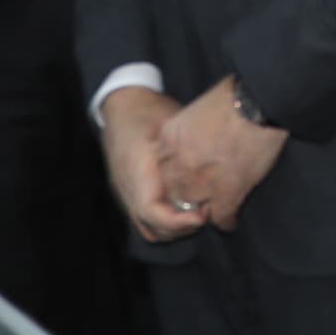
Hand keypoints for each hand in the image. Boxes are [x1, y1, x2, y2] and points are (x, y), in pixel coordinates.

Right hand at [101, 87, 201, 242]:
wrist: (122, 105)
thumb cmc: (148, 111)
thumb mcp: (170, 124)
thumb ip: (186, 152)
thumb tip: (213, 175)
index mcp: (136, 172)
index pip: (152, 212)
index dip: (178, 221)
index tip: (202, 215)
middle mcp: (127, 189)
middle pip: (152, 228)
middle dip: (181, 229)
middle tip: (207, 215)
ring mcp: (126, 194)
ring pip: (149, 228)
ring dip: (174, 229)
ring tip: (197, 214)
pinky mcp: (129, 194)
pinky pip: (145, 220)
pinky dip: (165, 223)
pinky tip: (183, 209)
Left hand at [156, 77, 287, 229]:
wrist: (256, 104)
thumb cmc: (234, 97)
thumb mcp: (198, 107)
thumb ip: (191, 127)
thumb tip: (199, 135)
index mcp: (170, 138)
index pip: (163, 167)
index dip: (178, 174)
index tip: (189, 176)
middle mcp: (180, 163)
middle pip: (174, 191)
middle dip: (186, 196)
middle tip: (200, 198)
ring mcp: (201, 182)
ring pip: (193, 210)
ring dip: (204, 212)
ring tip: (213, 212)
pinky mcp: (226, 194)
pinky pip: (220, 218)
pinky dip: (226, 221)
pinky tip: (231, 219)